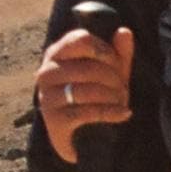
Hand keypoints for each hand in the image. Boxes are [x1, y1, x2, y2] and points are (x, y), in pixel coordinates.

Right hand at [35, 24, 134, 163]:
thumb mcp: (108, 74)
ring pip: (89, 90)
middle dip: (114, 79)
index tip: (116, 63)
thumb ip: (117, 54)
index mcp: (56, 54)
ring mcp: (48, 96)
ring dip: (113, 96)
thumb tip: (124, 32)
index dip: (105, 50)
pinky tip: (124, 114)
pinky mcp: (54, 119)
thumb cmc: (94, 99)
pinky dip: (112, 112)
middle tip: (123, 89)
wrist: (81, 140)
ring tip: (123, 102)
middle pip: (89, 67)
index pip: (81, 39)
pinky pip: (88, 111)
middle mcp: (46, 73)